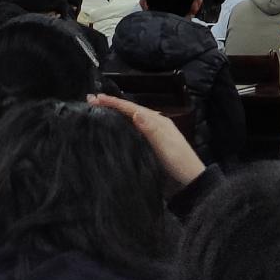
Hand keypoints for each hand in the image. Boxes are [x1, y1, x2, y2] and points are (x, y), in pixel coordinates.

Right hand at [89, 93, 205, 187]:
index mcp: (159, 122)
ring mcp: (151, 137)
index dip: (115, 102)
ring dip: (115, 115)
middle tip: (90, 101)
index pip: (134, 109)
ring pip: (130, 122)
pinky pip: (131, 134)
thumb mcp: (166, 146)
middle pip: (131, 112)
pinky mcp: (148, 148)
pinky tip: (110, 130)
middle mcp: (155, 126)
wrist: (189, 182)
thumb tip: (136, 113)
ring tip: (96, 111)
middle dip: (112, 106)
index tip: (95, 97)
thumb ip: (152, 130)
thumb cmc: (179, 162)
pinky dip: (120, 129)